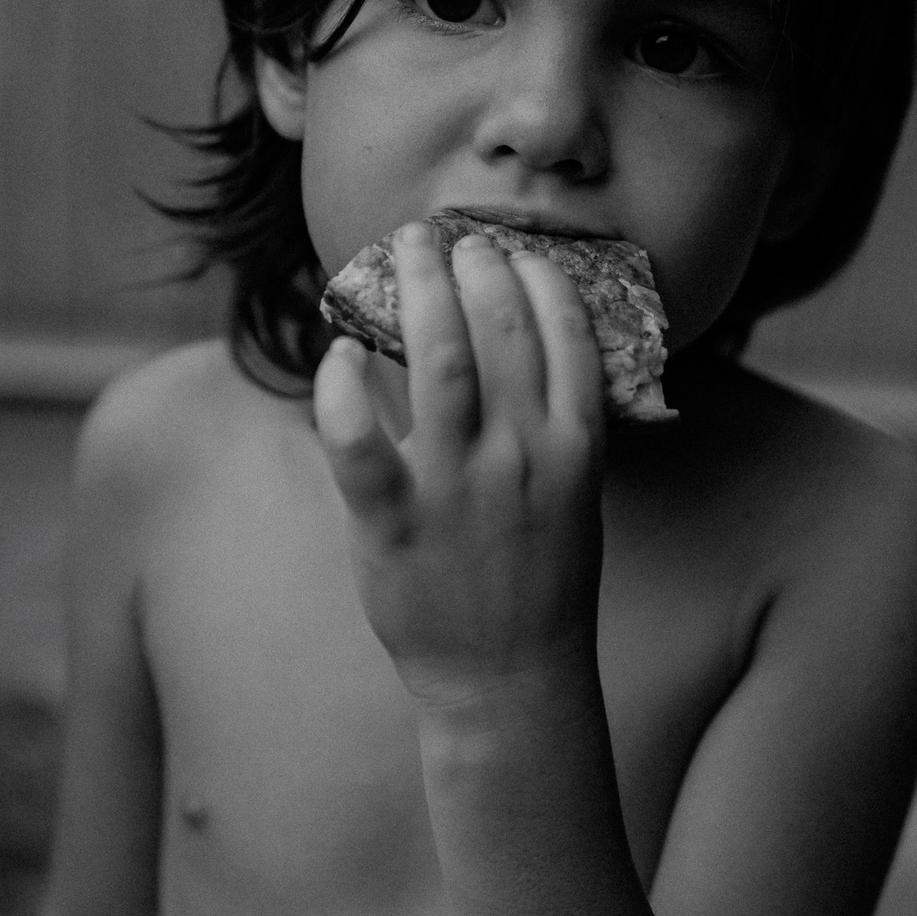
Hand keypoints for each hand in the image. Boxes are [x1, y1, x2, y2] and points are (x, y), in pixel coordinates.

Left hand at [313, 225, 607, 708]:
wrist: (510, 678)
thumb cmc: (540, 578)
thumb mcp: (574, 493)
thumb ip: (553, 422)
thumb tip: (519, 338)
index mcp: (575, 447)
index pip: (567, 333)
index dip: (538, 276)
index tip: (514, 249)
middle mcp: (521, 457)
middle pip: (498, 328)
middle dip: (472, 264)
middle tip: (445, 237)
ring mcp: (457, 490)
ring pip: (435, 360)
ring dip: (418, 291)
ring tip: (403, 253)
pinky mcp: (394, 524)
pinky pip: (357, 439)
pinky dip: (342, 386)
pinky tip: (341, 351)